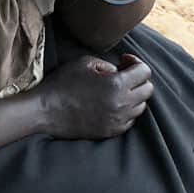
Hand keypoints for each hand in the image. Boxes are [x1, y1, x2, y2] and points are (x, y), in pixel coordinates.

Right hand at [36, 53, 153, 138]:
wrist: (46, 111)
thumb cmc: (62, 83)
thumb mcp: (84, 63)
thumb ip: (107, 64)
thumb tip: (118, 71)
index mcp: (116, 84)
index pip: (144, 72)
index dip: (136, 63)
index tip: (124, 61)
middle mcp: (122, 104)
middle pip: (148, 90)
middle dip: (138, 80)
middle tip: (122, 75)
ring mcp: (118, 120)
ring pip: (140, 106)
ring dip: (133, 96)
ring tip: (116, 91)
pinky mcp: (111, 131)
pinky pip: (130, 120)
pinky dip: (125, 111)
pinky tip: (111, 104)